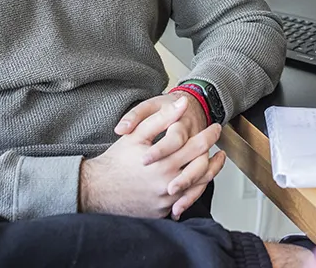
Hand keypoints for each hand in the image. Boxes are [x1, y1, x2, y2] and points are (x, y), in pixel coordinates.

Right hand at [116, 91, 223, 211]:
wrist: (97, 190)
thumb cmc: (116, 161)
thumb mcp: (136, 134)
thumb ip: (161, 118)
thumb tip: (182, 104)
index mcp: (163, 163)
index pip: (196, 146)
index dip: (209, 135)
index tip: (215, 127)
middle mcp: (167, 184)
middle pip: (202, 168)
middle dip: (214, 153)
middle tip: (217, 143)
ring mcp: (165, 200)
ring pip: (197, 187)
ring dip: (210, 172)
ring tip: (215, 161)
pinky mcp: (161, 211)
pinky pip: (184, 202)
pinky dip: (194, 190)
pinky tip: (198, 179)